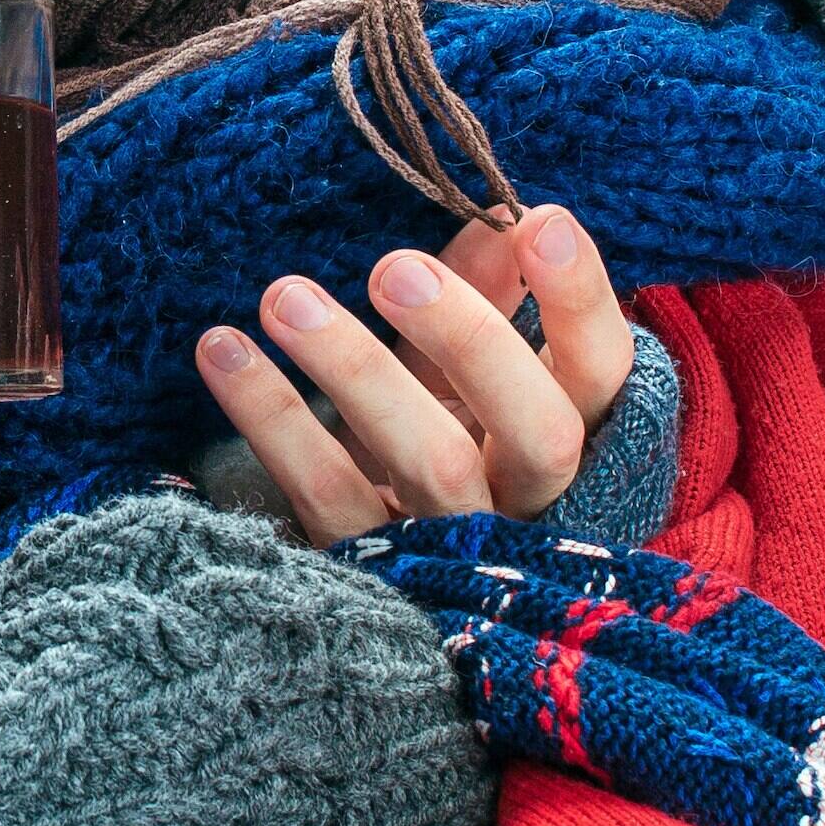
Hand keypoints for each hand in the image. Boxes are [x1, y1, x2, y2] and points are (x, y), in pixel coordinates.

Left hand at [190, 203, 635, 545]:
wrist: (377, 609)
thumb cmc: (445, 450)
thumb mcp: (470, 376)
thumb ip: (489, 298)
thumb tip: (498, 216)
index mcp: (575, 442)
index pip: (602, 371)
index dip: (580, 301)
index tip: (537, 221)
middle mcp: (530, 505)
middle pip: (537, 430)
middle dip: (470, 340)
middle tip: (392, 268)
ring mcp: (454, 548)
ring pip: (429, 462)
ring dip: (355, 369)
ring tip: (284, 297)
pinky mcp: (371, 572)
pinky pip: (324, 492)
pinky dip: (271, 417)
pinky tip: (223, 351)